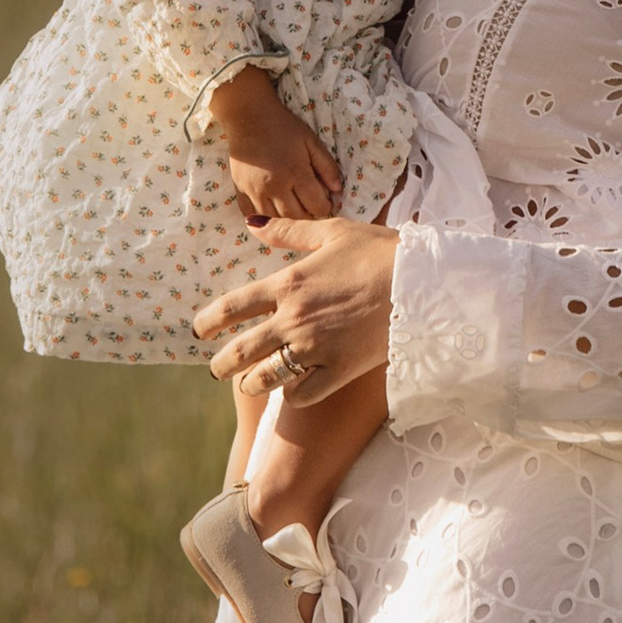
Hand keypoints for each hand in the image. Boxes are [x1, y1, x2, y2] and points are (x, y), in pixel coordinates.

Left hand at [196, 219, 399, 405]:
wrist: (421, 282)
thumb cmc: (379, 251)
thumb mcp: (333, 232)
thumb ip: (289, 232)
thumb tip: (253, 227)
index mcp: (289, 283)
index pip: (233, 306)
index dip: (209, 321)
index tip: (200, 330)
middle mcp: (294, 319)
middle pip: (241, 350)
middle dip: (222, 363)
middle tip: (217, 369)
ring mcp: (315, 348)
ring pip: (266, 377)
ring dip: (252, 383)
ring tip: (250, 384)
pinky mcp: (340, 370)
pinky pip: (303, 394)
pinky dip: (293, 395)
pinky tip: (293, 391)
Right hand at [209, 66, 341, 219]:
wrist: (248, 116)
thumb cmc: (283, 128)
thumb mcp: (311, 141)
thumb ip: (326, 166)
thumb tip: (338, 190)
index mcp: (295, 173)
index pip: (316, 206)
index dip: (325, 207)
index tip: (324, 201)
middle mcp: (274, 186)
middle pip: (296, 218)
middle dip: (308, 216)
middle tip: (310, 207)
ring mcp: (255, 191)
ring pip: (274, 221)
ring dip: (287, 222)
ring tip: (294, 210)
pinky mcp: (240, 191)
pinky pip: (252, 216)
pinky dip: (264, 220)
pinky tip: (272, 214)